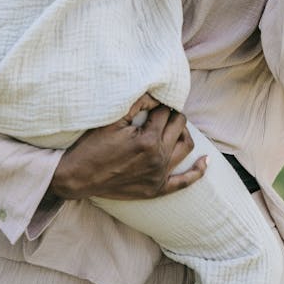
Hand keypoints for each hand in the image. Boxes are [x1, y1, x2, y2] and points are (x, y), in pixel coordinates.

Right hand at [48, 94, 205, 201]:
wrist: (77, 177)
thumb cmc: (92, 146)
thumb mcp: (112, 120)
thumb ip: (138, 104)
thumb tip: (156, 93)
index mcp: (148, 140)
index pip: (165, 112)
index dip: (160, 102)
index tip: (155, 98)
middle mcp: (158, 159)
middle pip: (178, 126)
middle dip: (172, 113)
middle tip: (162, 108)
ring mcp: (158, 176)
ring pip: (185, 148)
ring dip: (183, 132)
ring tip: (174, 124)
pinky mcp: (155, 190)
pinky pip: (184, 182)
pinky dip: (197, 171)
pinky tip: (206, 161)